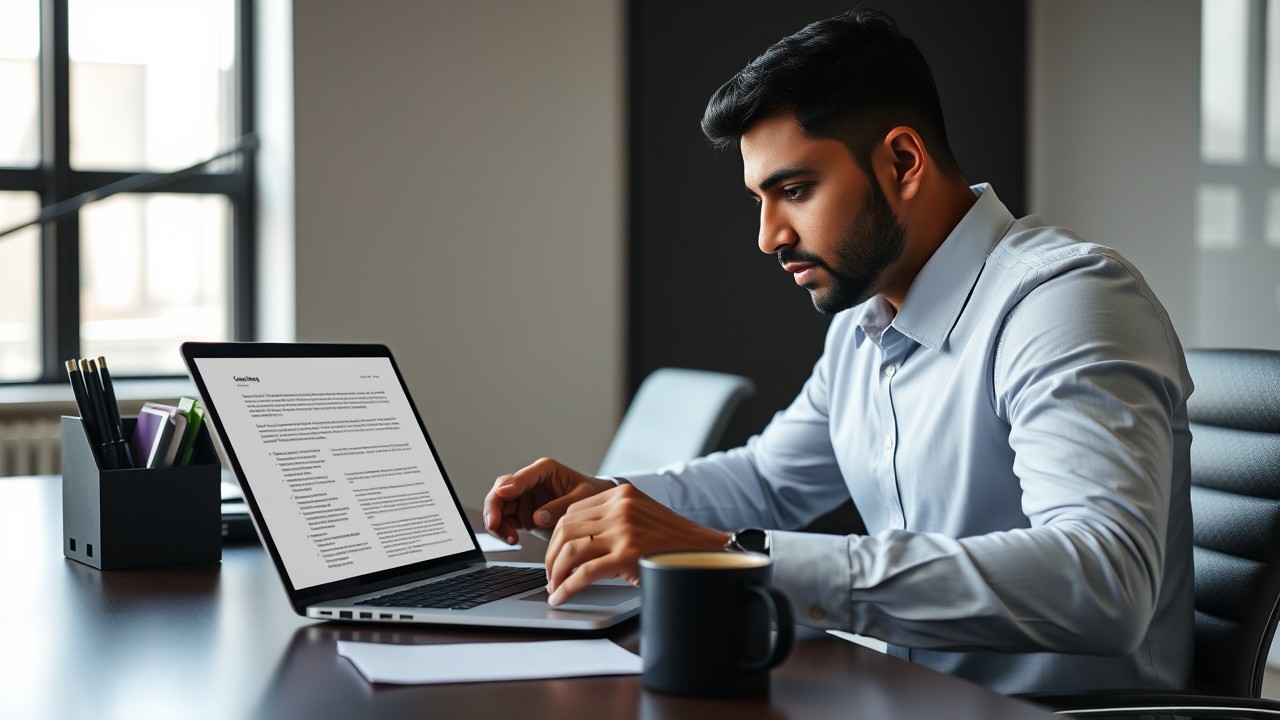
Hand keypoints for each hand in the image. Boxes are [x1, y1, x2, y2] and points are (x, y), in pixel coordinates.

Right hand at [483, 457, 613, 544]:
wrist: (597, 510)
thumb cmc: (592, 495)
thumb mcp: (582, 498)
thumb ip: (560, 506)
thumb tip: (537, 517)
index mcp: (545, 470)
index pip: (522, 476)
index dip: (510, 486)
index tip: (503, 495)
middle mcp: (530, 482)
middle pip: (501, 489)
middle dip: (494, 507)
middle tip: (494, 523)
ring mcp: (524, 498)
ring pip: (499, 507)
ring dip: (497, 522)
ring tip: (510, 538)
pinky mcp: (522, 514)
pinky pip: (505, 521)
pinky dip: (503, 531)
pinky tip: (512, 539)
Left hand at [544, 482, 731, 604]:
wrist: (705, 550)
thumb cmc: (672, 540)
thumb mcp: (640, 516)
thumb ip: (610, 519)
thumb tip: (574, 542)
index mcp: (620, 494)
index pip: (571, 512)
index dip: (556, 537)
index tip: (553, 554)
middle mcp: (619, 507)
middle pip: (565, 529)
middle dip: (551, 556)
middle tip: (550, 575)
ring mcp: (623, 530)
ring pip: (570, 550)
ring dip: (556, 572)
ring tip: (555, 587)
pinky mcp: (627, 554)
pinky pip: (585, 572)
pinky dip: (568, 587)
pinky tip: (563, 596)